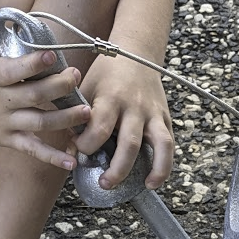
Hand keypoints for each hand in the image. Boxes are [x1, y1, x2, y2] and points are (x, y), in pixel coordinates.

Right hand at [0, 50, 93, 168]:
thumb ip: (13, 60)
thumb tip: (45, 51)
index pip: (13, 70)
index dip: (33, 63)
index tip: (51, 55)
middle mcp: (0, 101)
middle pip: (34, 95)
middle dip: (59, 86)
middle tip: (76, 77)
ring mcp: (4, 123)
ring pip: (39, 122)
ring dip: (65, 118)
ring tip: (86, 112)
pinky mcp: (7, 140)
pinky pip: (32, 149)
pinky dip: (52, 157)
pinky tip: (71, 161)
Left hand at [72, 52, 173, 190]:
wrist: (135, 51)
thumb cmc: (105, 74)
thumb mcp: (85, 88)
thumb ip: (77, 119)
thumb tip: (70, 153)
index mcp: (110, 98)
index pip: (99, 128)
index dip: (86, 145)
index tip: (78, 149)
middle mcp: (134, 107)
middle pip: (129, 143)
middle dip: (117, 168)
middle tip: (104, 183)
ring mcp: (153, 113)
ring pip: (159, 144)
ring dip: (153, 169)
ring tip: (142, 186)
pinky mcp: (165, 117)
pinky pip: (169, 144)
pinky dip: (165, 164)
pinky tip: (154, 180)